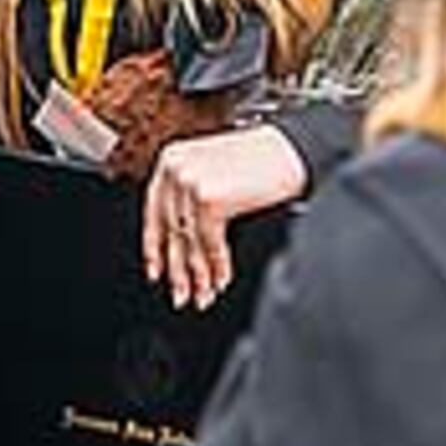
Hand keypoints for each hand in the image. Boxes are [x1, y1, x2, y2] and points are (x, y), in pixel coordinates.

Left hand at [139, 126, 305, 311]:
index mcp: (169, 160)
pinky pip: (209, 242)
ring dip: (199, 274)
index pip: (154, 212)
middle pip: (172, 232)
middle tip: (181, 296)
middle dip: (178, 270)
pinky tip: (222, 279)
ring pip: (190, 241)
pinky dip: (217, 265)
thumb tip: (184, 242)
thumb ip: (192, 198)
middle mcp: (174, 169)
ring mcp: (189, 182)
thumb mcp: (213, 172)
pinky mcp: (208, 198)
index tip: (155, 272)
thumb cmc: (262, 159)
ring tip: (203, 296)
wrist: (292, 149)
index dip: (154, 247)